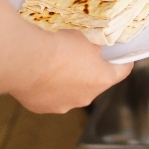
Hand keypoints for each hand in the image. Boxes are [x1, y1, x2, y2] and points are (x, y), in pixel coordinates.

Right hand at [9, 30, 132, 113]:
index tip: (121, 58)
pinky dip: (47, 90)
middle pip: (94, 84)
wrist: (27, 61)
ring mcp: (64, 105)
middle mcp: (87, 97)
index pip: (122, 72)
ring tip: (54, 69)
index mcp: (103, 79)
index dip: (122, 63)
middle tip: (78, 60)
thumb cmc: (59, 46)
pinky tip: (39, 77)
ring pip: (71, 93)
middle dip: (89, 73)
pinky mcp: (43, 108)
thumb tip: (89, 55)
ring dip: (67, 84)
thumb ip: (91, 50)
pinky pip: (50, 97)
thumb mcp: (83, 40)